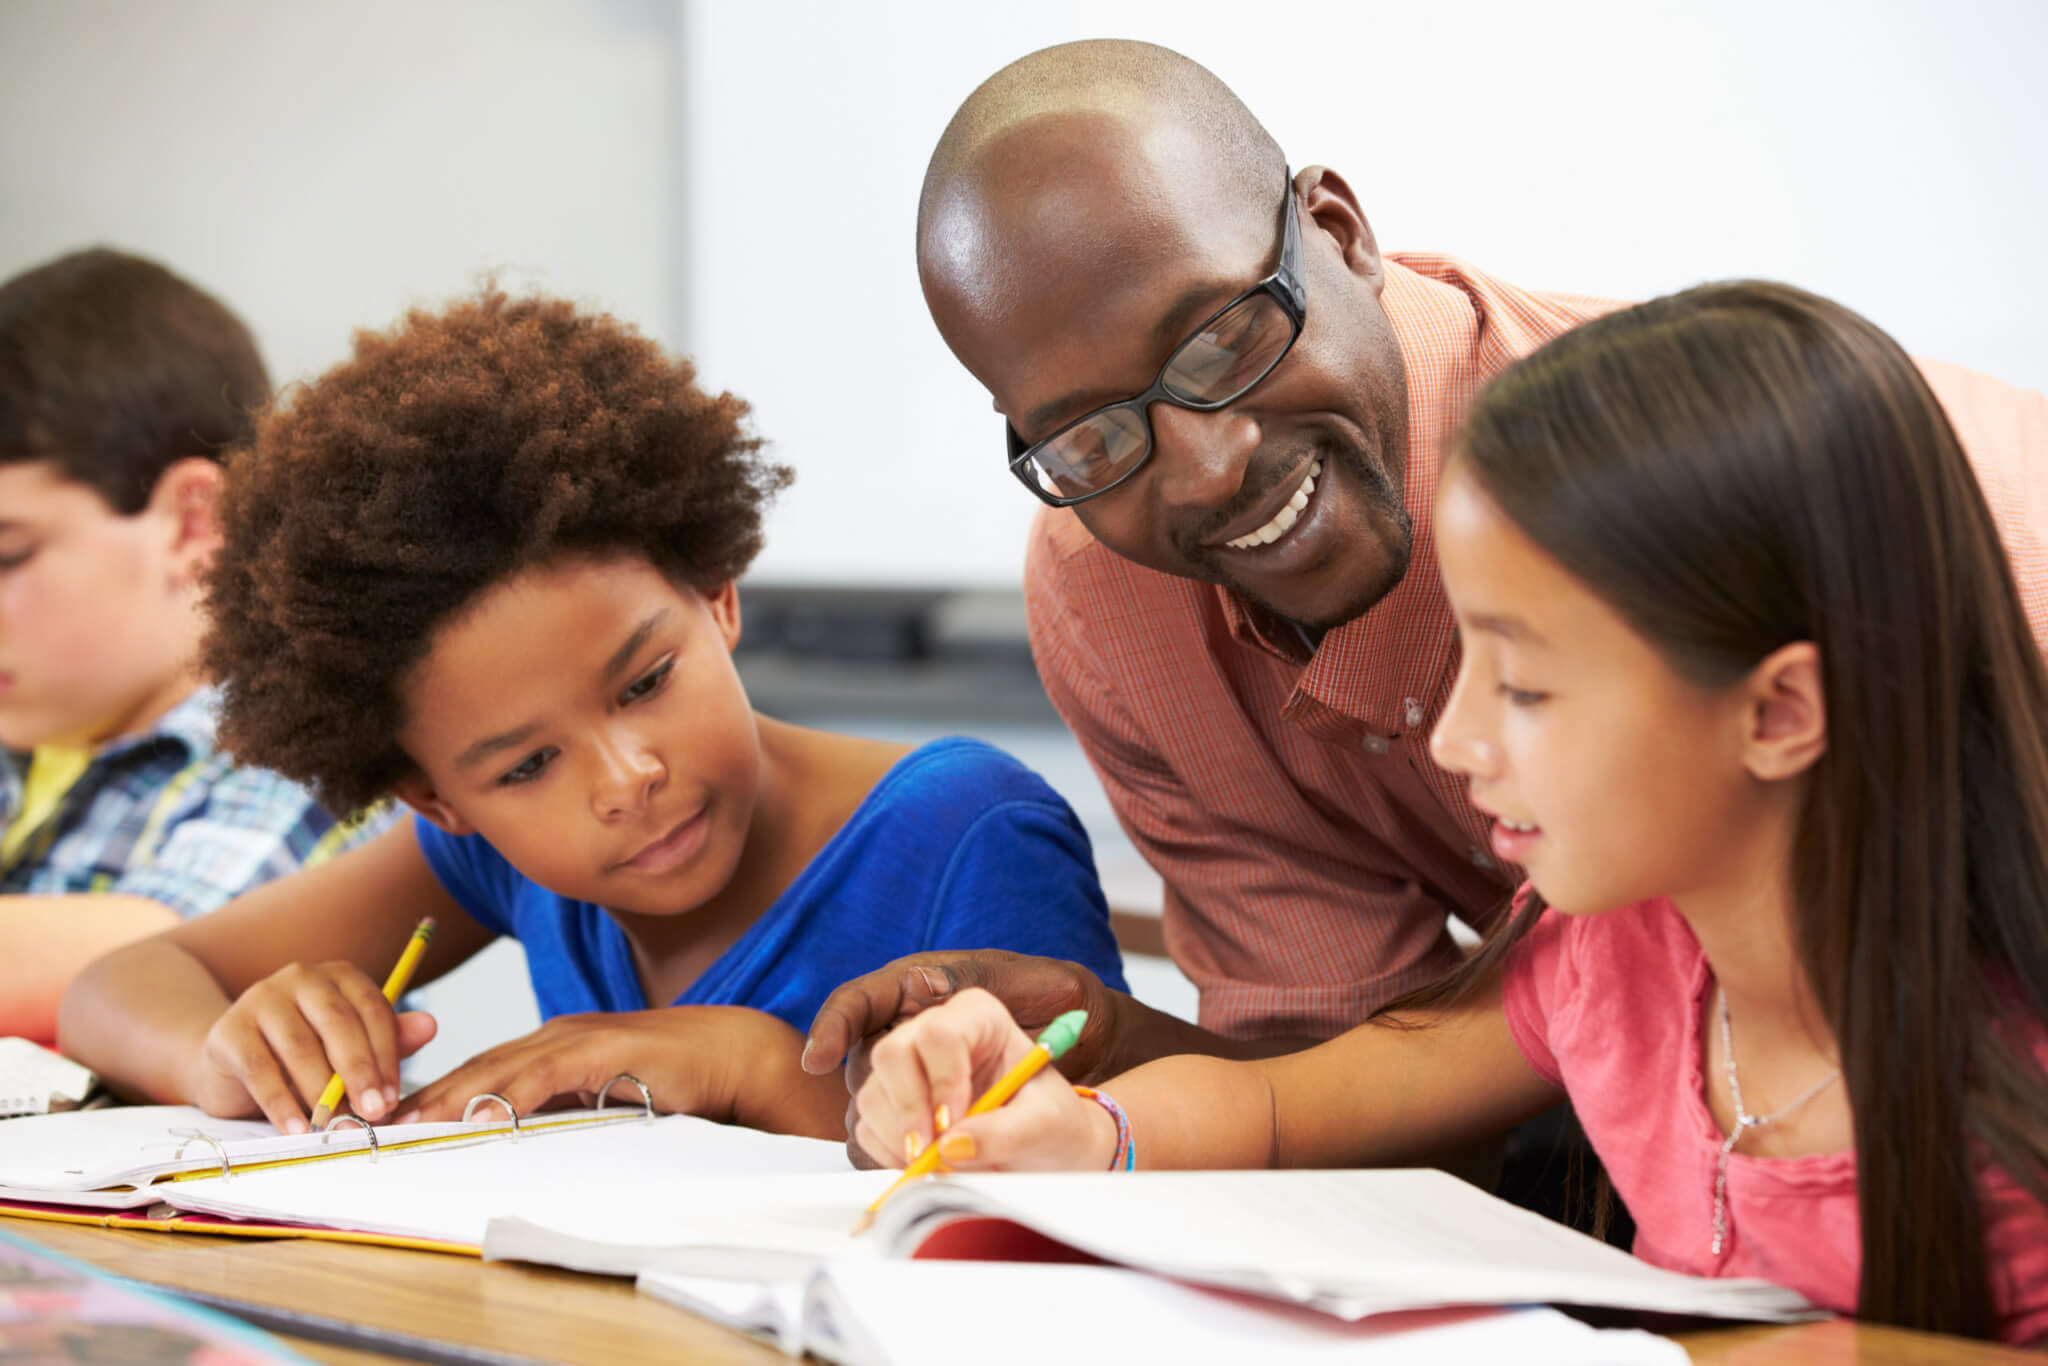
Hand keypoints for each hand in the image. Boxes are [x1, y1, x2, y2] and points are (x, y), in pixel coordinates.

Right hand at [187, 960, 437, 1133]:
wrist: (231, 1063)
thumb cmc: (304, 1055)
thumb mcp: (349, 1047)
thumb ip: (389, 1039)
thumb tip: (430, 1026)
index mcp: (340, 976)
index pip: (372, 1008)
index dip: (386, 1055)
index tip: (394, 1097)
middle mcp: (301, 978)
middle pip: (338, 1023)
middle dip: (359, 1072)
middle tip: (374, 1112)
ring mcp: (261, 999)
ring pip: (300, 1047)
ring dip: (322, 1093)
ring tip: (338, 1127)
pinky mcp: (228, 1031)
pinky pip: (260, 1070)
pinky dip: (282, 1105)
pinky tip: (298, 1131)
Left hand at [392, 1006, 845, 1138]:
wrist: (731, 1052)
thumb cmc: (674, 1078)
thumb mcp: (605, 1095)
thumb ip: (565, 1107)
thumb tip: (521, 1136)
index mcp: (553, 1044)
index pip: (480, 1071)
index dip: (433, 1094)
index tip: (392, 1121)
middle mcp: (556, 1034)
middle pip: (475, 1067)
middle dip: (423, 1095)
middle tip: (374, 1124)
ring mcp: (576, 1038)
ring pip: (498, 1069)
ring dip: (449, 1096)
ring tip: (406, 1123)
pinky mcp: (600, 1050)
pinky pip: (543, 1075)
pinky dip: (506, 1094)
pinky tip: (478, 1112)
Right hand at [852, 988, 1114, 1171]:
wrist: (1045, 1151)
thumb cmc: (1053, 1125)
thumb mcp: (1046, 1125)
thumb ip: (1006, 1132)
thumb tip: (949, 1146)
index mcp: (978, 1017)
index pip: (940, 1033)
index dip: (941, 1081)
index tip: (953, 1126)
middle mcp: (934, 1033)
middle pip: (891, 1054)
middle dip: (907, 1110)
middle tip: (930, 1155)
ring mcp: (907, 1069)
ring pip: (873, 1094)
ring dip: (900, 1139)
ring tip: (944, 1166)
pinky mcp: (891, 1105)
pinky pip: (868, 1128)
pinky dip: (891, 1155)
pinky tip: (929, 1167)